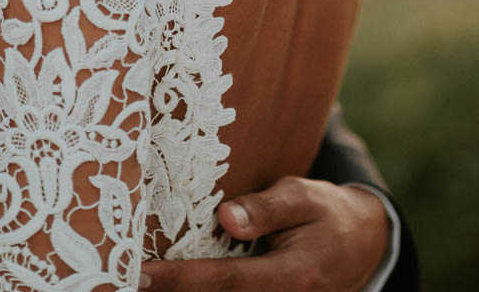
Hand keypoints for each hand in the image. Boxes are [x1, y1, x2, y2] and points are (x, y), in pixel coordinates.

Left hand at [140, 179, 389, 291]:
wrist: (364, 245)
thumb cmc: (328, 213)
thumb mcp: (304, 197)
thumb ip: (267, 207)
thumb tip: (226, 217)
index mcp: (290, 276)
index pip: (224, 281)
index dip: (179, 280)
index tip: (139, 275)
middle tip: (114, 285)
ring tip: (128, 284)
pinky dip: (199, 291)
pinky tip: (171, 283)